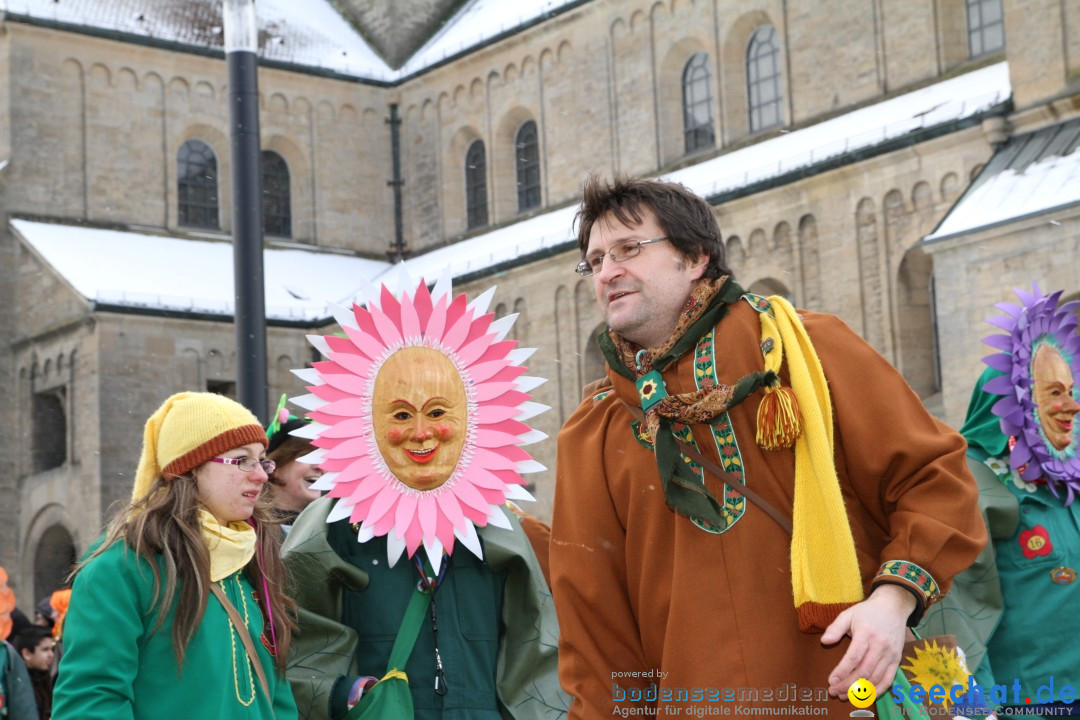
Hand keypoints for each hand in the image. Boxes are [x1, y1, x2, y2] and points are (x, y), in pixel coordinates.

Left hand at [820, 584, 914, 698]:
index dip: (842, 671)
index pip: (854, 657)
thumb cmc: (867, 612)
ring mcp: (891, 655)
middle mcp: (880, 646)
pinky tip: (864, 696)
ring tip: (844, 695)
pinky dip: (877, 691)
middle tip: (834, 692)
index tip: (831, 680)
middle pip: (864, 671)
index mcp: (866, 633)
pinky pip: (888, 680)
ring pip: (875, 678)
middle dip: (848, 684)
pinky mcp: (897, 660)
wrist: (893, 607)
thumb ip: (835, 628)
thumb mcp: (848, 614)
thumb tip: (824, 641)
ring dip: (860, 691)